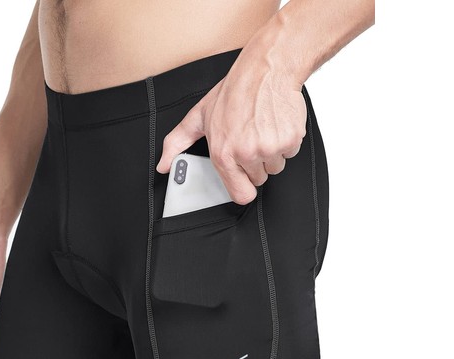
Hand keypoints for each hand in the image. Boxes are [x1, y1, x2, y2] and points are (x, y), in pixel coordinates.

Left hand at [156, 45, 306, 203]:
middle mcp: (247, 153)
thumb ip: (177, 143)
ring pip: (276, 166)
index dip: (244, 186)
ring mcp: (269, 147)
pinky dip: (287, 140)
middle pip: (260, 179)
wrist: (266, 68)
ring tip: (262, 129)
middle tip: (251, 138)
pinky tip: (275, 123)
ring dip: (272, 152)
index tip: (244, 177)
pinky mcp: (290, 139)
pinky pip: (291, 152)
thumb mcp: (198, 117)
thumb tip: (163, 165)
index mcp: (224, 154)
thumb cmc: (234, 92)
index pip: (241, 195)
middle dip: (257, 163)